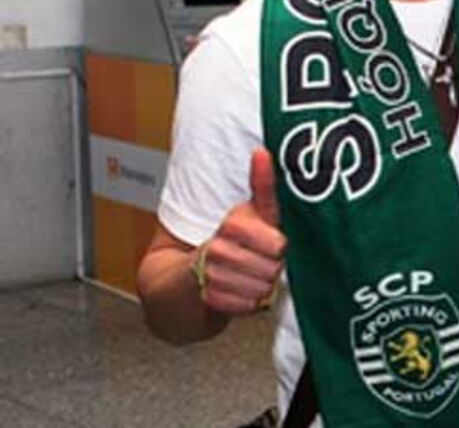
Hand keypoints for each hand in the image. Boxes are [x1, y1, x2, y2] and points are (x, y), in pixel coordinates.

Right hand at [196, 148, 286, 314]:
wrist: (180, 280)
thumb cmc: (227, 242)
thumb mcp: (251, 212)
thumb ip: (262, 184)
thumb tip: (262, 152)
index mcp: (232, 224)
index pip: (278, 245)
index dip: (278, 248)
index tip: (270, 244)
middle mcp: (218, 248)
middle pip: (273, 269)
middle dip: (271, 269)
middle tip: (258, 263)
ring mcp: (211, 275)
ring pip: (262, 289)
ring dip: (260, 287)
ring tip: (247, 277)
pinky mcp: (209, 299)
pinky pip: (248, 306)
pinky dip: (248, 303)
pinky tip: (237, 291)